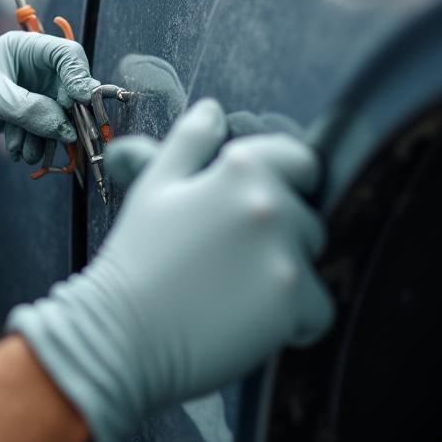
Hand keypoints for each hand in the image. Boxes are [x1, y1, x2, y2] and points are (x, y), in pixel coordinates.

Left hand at [0, 31, 98, 160]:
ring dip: (46, 136)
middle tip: (64, 137)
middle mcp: (34, 68)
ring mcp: (33, 92)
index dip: (80, 76)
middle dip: (65, 117)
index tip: (82, 101)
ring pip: (59, 116)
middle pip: (70, 90)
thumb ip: (28, 110)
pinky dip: (34, 142)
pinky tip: (15, 148)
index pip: (68, 55)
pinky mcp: (27, 114)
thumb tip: (65, 127)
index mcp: (26, 49)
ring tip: (24, 149)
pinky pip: (46, 131)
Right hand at [7, 99, 333, 441]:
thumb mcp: (155, 185)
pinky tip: (249, 318)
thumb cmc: (136, 257)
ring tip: (235, 290)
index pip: (301, 161)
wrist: (122, 332)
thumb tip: (214, 109)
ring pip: (314, 264)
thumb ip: (190, 141)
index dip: (288, 183)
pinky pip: (319, 308)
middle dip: (281, 236)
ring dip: (287, 277)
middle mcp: (271, 205)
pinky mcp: (293, 304)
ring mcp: (285, 255)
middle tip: (229, 259)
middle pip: (309, 217)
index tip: (261, 208)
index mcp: (240, 168)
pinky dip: (294, 319)